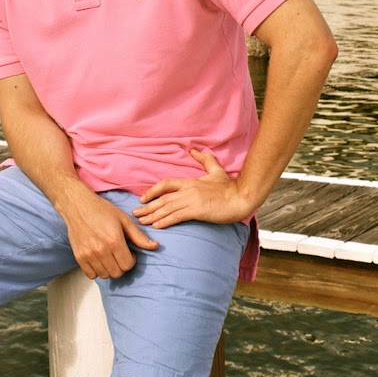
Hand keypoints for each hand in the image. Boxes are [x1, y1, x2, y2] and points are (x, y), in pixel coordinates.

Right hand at [65, 195, 158, 279]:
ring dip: (110, 269)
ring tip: (109, 256)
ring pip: (105, 275)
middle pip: (117, 273)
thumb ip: (139, 236)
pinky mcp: (79, 257)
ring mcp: (88, 255)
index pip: (128, 265)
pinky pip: (91, 275)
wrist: (78, 206)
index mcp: (114, 240)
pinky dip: (97, 271)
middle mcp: (101, 250)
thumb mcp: (124, 220)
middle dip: (122, 265)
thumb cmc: (102, 210)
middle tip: (119, 254)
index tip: (129, 252)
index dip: (131, 260)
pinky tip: (99, 260)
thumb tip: (155, 246)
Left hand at [133, 149, 251, 228]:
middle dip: (147, 207)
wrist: (241, 196)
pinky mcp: (198, 210)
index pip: (165, 184)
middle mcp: (188, 190)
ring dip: (152, 216)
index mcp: (190, 182)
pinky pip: (177, 216)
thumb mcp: (216, 170)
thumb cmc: (229, 186)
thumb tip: (193, 150)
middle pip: (162, 198)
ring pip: (167, 208)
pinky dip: (165, 221)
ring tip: (141, 222)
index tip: (143, 198)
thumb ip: (204, 159)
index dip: (152, 191)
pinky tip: (157, 226)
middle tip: (135, 214)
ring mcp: (192, 200)